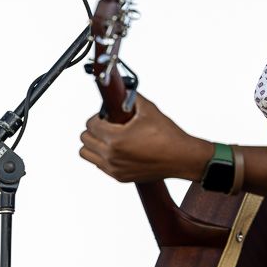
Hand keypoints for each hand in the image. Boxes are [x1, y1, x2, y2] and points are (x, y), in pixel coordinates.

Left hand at [79, 94, 212, 183]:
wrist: (181, 158)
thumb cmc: (167, 135)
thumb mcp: (148, 109)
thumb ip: (131, 96)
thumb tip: (122, 89)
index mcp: (116, 139)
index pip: (90, 124)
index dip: (98, 116)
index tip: (108, 115)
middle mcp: (111, 156)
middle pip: (85, 139)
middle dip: (94, 128)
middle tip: (108, 124)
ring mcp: (114, 169)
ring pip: (87, 154)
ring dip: (93, 143)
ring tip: (109, 137)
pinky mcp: (119, 177)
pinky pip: (99, 164)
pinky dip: (102, 155)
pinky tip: (118, 148)